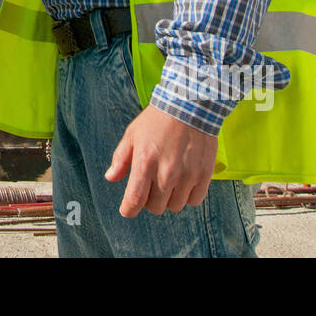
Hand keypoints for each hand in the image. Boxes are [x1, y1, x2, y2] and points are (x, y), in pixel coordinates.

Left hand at [103, 104, 217, 216]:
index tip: (128, 208)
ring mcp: (187, 175)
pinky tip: (185, 181)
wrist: (190, 105)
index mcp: (145, 163)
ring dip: (170, 198)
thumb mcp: (133, 134)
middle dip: (150, 200)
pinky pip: (194, 200)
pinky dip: (188, 195)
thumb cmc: (157, 120)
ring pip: (175, 206)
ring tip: (170, 181)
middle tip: (152, 185)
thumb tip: (111, 178)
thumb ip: (121, 159)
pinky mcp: (204, 175)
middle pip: (155, 207)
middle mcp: (166, 173)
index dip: (128, 209)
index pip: (134, 201)